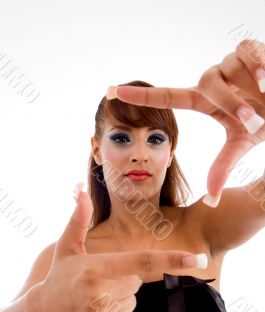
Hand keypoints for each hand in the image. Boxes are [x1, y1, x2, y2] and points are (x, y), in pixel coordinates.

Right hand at [31, 187, 204, 311]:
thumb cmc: (59, 275)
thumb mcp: (67, 246)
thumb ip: (79, 219)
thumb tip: (81, 191)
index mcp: (96, 268)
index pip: (141, 261)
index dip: (171, 259)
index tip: (197, 258)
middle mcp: (99, 294)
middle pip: (136, 283)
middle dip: (123, 280)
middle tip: (97, 282)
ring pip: (131, 303)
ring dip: (118, 299)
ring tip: (93, 299)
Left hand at [106, 39, 264, 205]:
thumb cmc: (262, 121)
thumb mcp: (241, 142)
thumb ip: (223, 166)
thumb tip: (210, 202)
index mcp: (204, 101)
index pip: (168, 97)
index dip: (142, 97)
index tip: (112, 92)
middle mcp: (212, 82)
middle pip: (208, 85)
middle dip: (231, 103)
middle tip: (251, 120)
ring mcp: (228, 65)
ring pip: (227, 70)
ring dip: (246, 90)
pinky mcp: (248, 49)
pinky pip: (246, 51)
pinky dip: (259, 65)